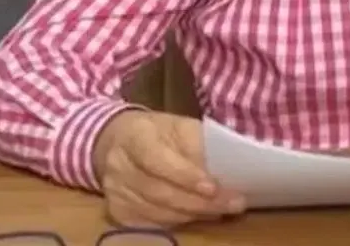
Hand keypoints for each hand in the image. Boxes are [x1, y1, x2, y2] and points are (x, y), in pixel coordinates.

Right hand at [92, 110, 245, 227]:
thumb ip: (199, 144)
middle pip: (160, 191)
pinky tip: (201, 215)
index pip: (156, 159)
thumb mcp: (179, 126)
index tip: (213, 186)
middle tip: (234, 203)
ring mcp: (115, 192)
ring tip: (223, 210)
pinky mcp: (118, 212)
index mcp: (134, 136)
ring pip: (159, 212)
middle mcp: (118, 165)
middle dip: (201, 201)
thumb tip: (228, 167)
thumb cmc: (158, 133)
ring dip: (195, 214)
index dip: (185, 175)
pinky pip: (154, 223)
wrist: (117, 142)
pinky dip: (181, 222)